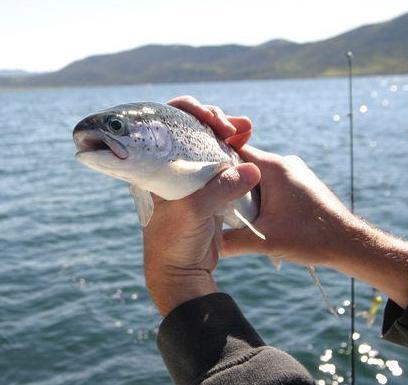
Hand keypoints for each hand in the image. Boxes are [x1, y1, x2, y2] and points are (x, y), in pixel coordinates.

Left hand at [143, 96, 260, 315]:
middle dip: (213, 119)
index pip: (165, 123)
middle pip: (190, 128)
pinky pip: (223, 162)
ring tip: (246, 128)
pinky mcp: (209, 189)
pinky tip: (247, 141)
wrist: (182, 272)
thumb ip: (220, 188)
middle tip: (232, 125)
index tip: (208, 117)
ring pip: (209, 143)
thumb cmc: (173, 241)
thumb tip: (250, 170)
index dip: (187, 111)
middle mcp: (171, 166)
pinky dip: (236, 151)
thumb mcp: (193, 212)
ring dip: (228, 132)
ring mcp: (191, 176)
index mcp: (156, 166)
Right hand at [216, 137, 407, 307]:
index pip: (232, 151)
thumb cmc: (311, 238)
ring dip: (244, 191)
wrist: (351, 244)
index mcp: (273, 167)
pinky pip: (271, 182)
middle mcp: (284, 163)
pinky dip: (259, 194)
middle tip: (211, 200)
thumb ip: (232, 241)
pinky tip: (255, 214)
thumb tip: (206, 246)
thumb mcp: (265, 241)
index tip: (197, 176)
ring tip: (231, 211)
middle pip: (243, 164)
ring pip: (257, 175)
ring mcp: (294, 171)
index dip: (213, 162)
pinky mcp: (301, 183)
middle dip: (228, 182)